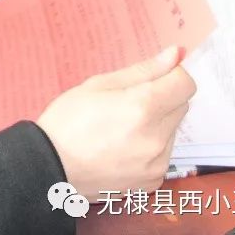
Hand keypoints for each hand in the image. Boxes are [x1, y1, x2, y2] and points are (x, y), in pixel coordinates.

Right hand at [37, 46, 195, 200]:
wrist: (49, 167)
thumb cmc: (67, 122)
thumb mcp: (98, 85)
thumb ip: (142, 71)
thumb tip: (175, 54)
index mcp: (142, 108)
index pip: (185, 84)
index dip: (171, 76)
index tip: (153, 78)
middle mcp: (156, 138)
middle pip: (180, 106)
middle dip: (161, 99)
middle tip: (125, 104)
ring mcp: (156, 162)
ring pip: (171, 130)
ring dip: (155, 124)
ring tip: (119, 130)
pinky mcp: (154, 180)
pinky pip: (163, 154)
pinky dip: (148, 147)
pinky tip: (120, 149)